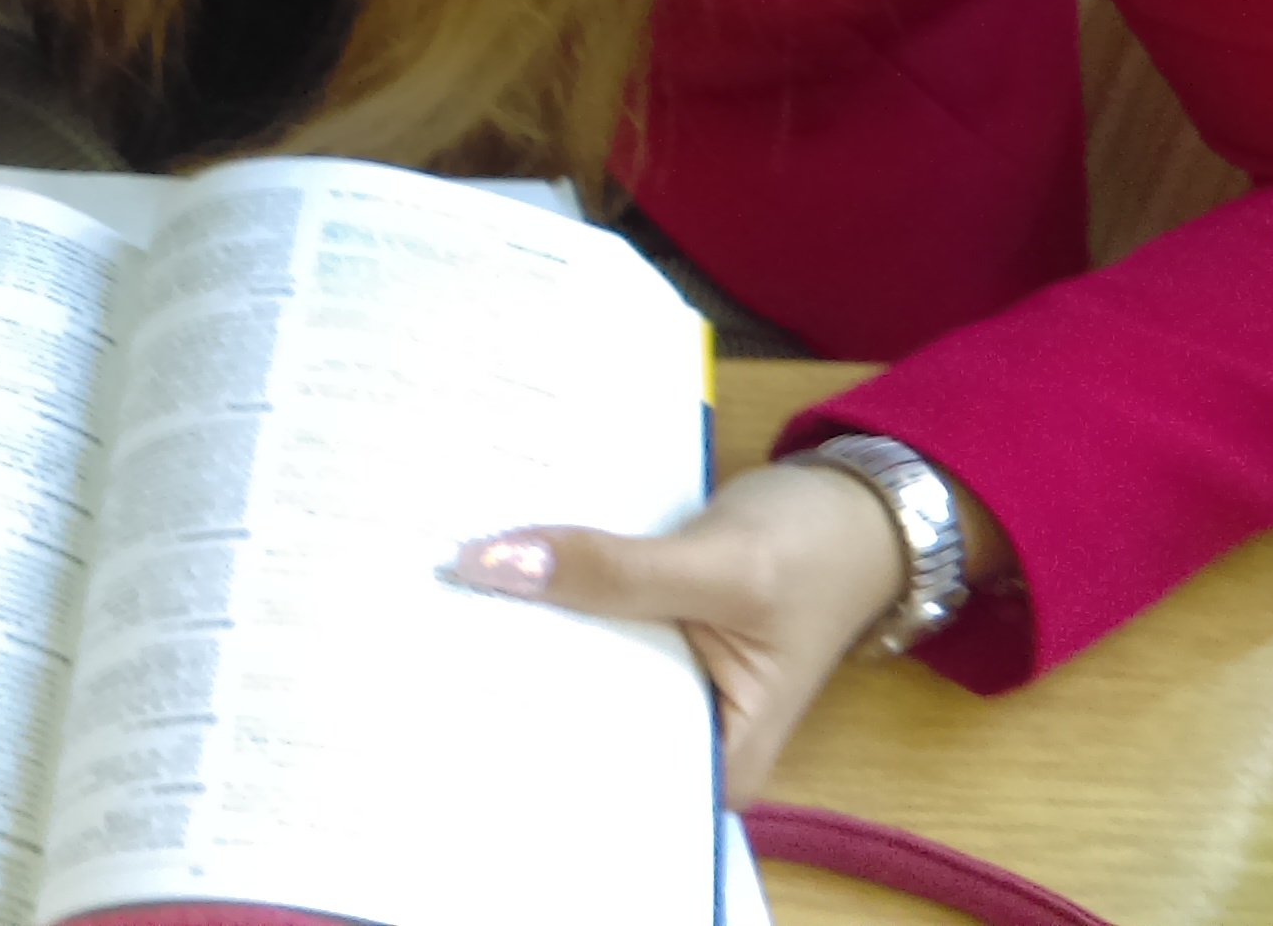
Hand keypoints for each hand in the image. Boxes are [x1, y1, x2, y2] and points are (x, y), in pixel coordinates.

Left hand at [444, 463, 915, 807]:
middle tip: (419, 625)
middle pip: (571, 717)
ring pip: (563, 665)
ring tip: (432, 593)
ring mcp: (654, 686)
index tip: (449, 684)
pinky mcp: (635, 636)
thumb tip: (490, 565)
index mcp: (718, 763)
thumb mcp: (721, 566)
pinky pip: (574, 623)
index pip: (600, 768)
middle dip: (504, 673)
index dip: (524, 732)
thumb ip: (615, 574)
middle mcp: (680, 738)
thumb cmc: (818, 552)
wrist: (853, 504)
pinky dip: (538, 596)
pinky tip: (477, 568)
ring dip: (511, 629)